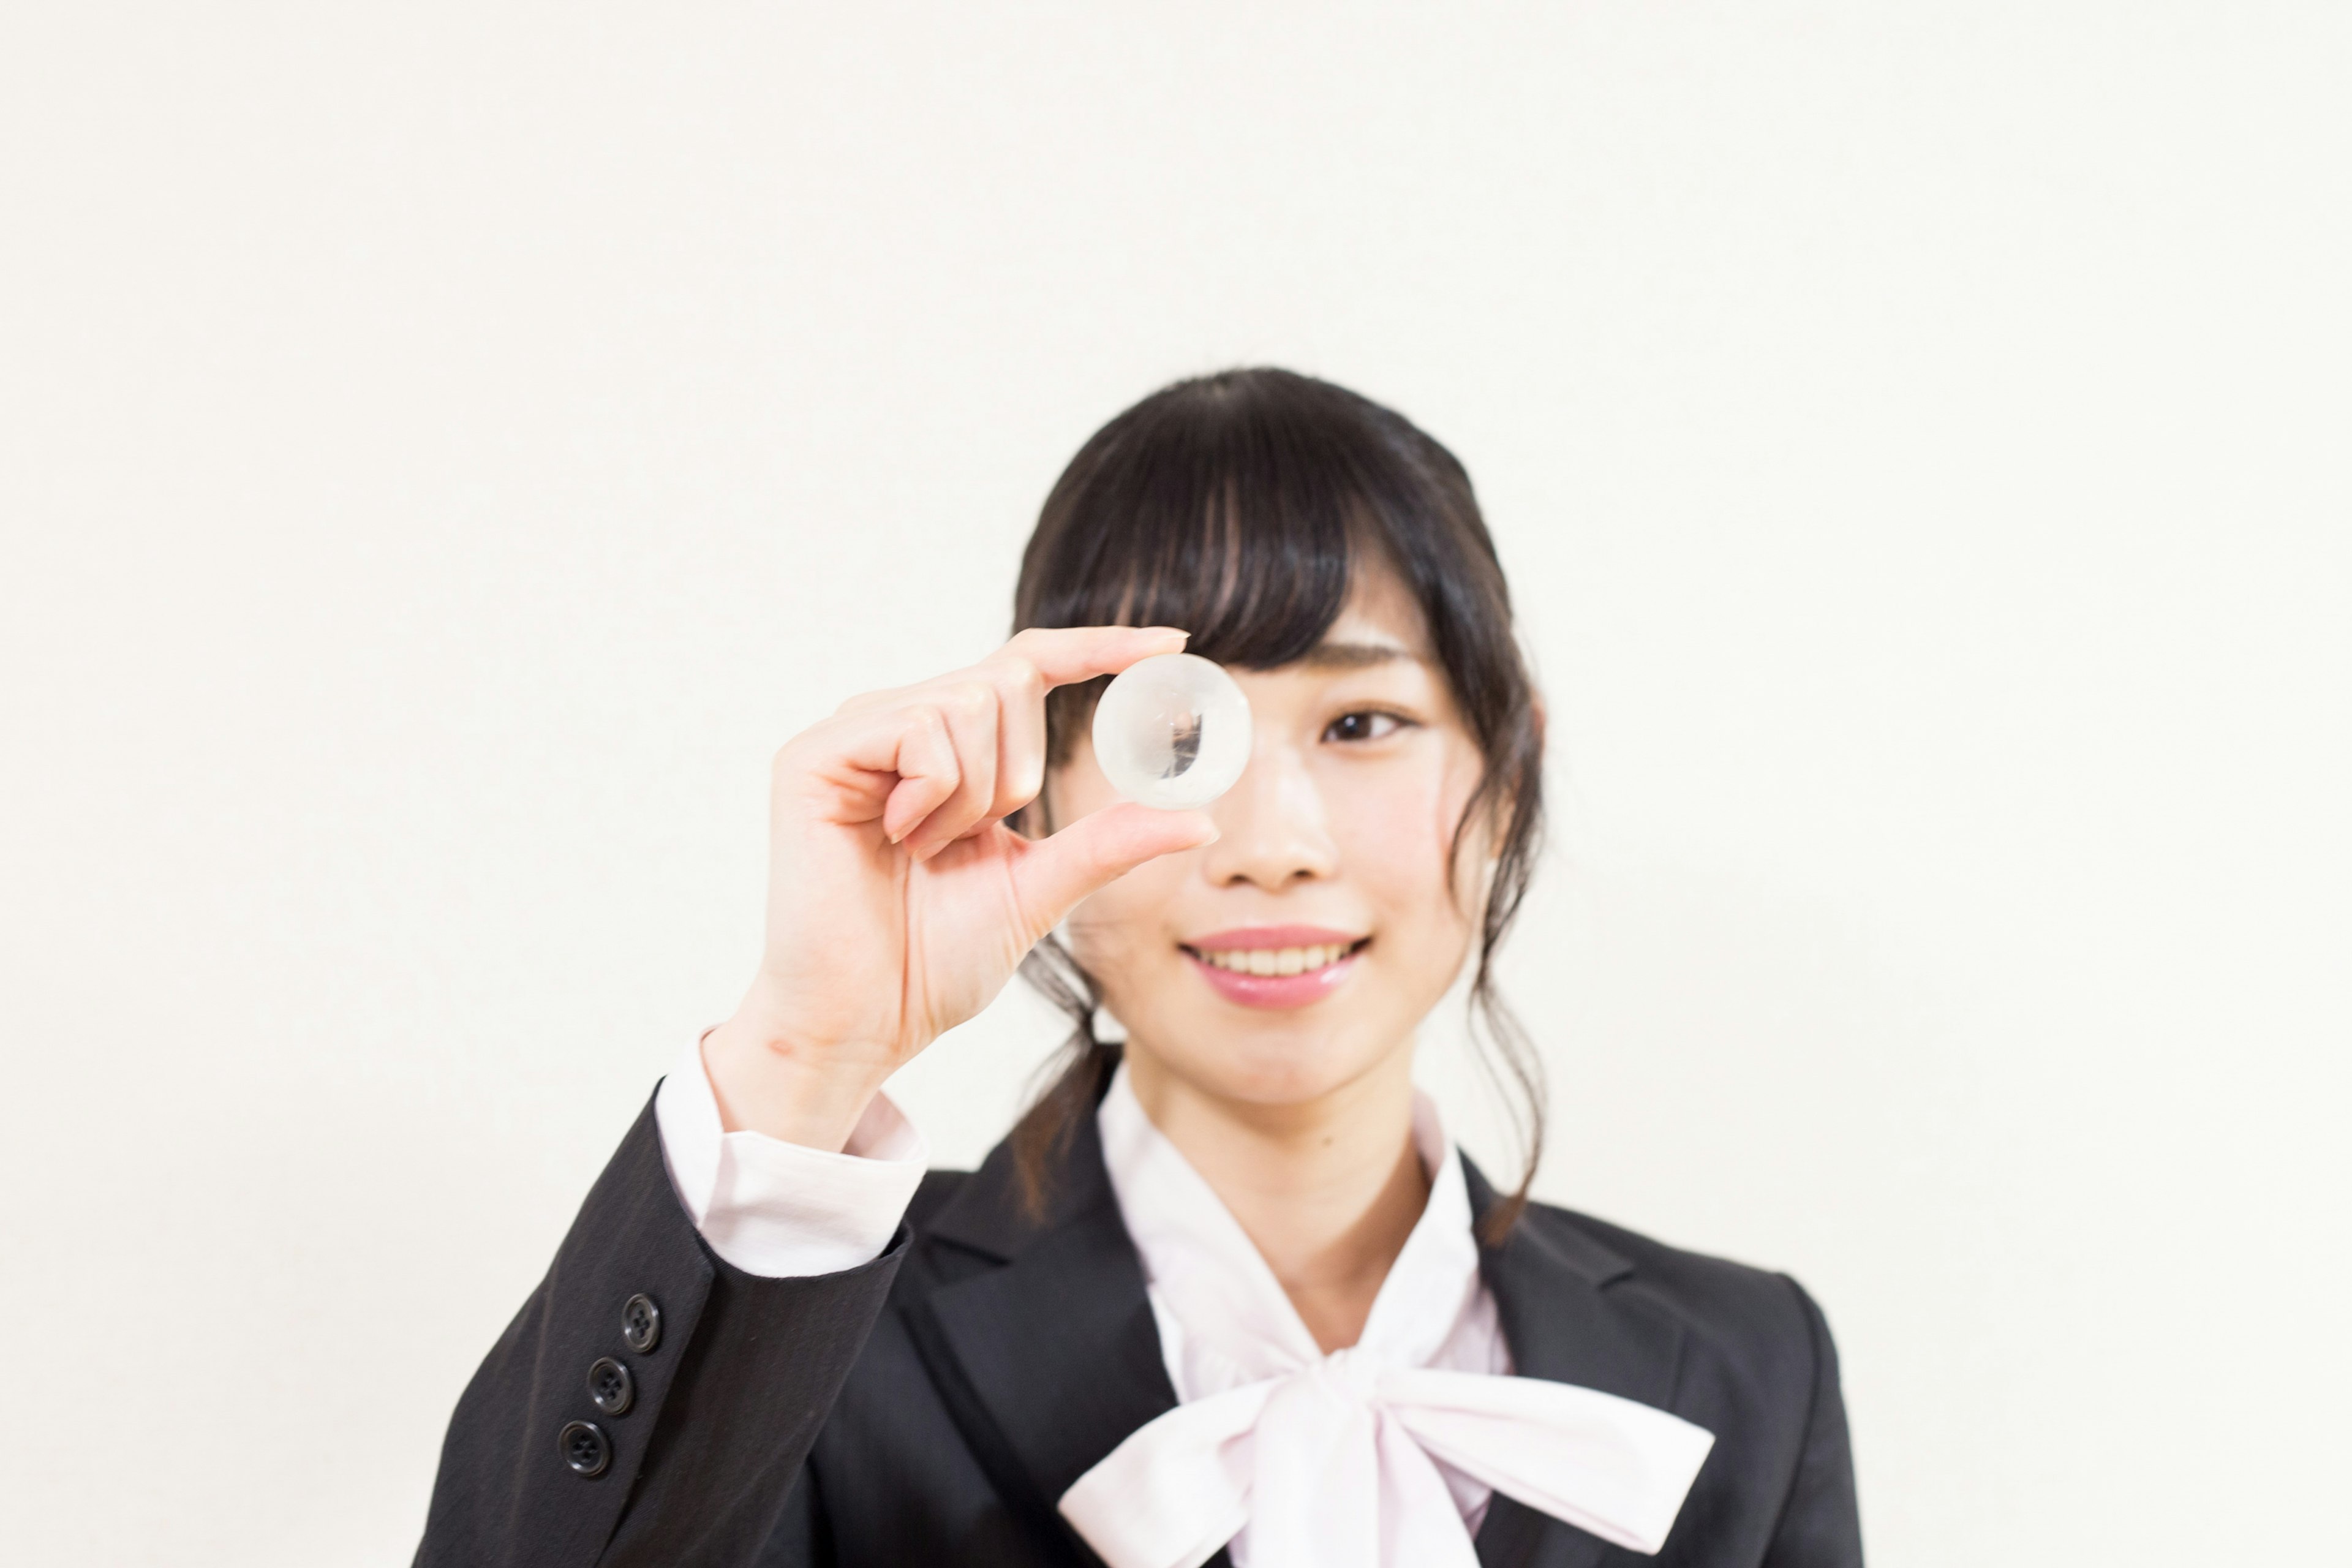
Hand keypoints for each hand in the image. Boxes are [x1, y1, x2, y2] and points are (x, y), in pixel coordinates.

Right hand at [702, 626, 1214, 1149]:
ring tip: (924, 850)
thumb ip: (1108, 843)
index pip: (1031, 664)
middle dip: (1019, 770)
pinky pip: (921, 728)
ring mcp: (854, 732)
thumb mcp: (1040, 888)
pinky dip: (933, 795)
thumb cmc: (933, 961)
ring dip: (975, 795)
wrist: (864, 1020)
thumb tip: (1201, 822)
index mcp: (949, 745)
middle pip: (1011, 675)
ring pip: (972, 699)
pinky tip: (894, 839)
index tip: (1174, 643)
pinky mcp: (814, 754)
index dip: (1100, 647)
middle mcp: (898, 720)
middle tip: (969, 840)